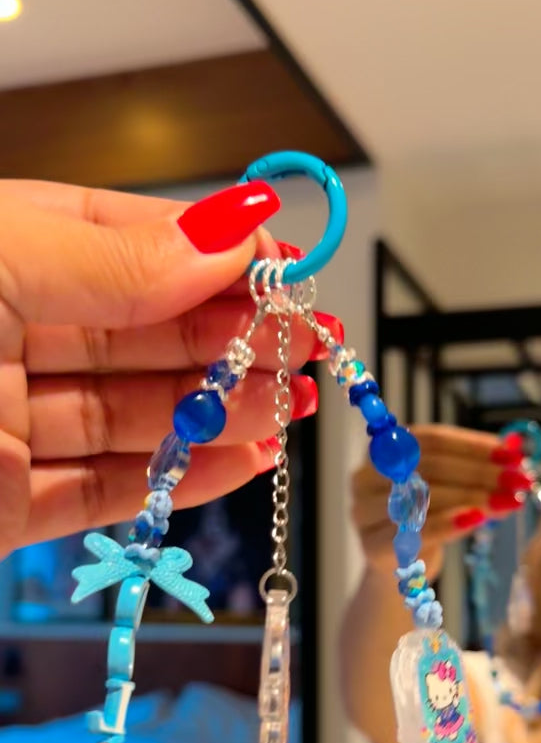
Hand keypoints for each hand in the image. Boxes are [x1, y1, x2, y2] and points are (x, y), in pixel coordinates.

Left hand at [0, 179, 340, 557]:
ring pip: (131, 414)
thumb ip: (110, 258)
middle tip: (307, 342)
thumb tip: (226, 233)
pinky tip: (245, 460)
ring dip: (221, 409)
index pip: (109, 235)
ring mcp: (1, 426)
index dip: (200, 246)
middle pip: (135, 331)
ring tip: (292, 404)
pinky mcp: (6, 508)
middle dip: (228, 334)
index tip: (280, 262)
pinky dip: (181, 478)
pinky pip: (105, 490)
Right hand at [350, 424, 531, 575]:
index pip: (433, 440)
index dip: (475, 446)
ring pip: (425, 498)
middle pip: (430, 468)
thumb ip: (474, 467)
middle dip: (481, 473)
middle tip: (520, 482)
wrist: (396, 568)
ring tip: (509, 502)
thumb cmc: (425, 519)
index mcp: (384, 451)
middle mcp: (367, 476)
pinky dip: (449, 523)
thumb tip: (514, 447)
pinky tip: (478, 520)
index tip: (514, 457)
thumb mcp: (449, 488)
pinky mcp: (372, 546)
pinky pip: (415, 531)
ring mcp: (364, 512)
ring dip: (473, 498)